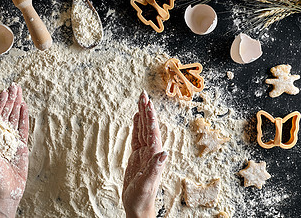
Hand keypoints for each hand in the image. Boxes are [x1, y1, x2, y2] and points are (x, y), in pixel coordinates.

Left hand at [0, 83, 28, 217]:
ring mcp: (10, 140)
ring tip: (19, 91)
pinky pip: (23, 128)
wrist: (4, 193)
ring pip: (14, 118)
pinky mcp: (20, 146)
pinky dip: (24, 117)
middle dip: (9, 99)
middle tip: (14, 86)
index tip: (4, 92)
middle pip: (5, 113)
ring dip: (17, 104)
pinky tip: (24, 107)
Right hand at [122, 91, 167, 217]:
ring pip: (143, 129)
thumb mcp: (147, 183)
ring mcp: (144, 152)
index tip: (148, 104)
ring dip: (142, 114)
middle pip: (148, 126)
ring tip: (140, 100)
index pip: (152, 132)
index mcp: (154, 155)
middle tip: (143, 94)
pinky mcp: (137, 156)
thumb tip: (164, 152)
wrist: (138, 206)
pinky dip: (136, 125)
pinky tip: (136, 117)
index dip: (150, 118)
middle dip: (146, 110)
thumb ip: (155, 168)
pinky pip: (137, 136)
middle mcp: (151, 151)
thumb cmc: (142, 197)